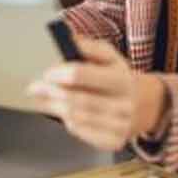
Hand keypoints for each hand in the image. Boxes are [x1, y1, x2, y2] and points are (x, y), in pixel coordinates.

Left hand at [26, 35, 167, 150]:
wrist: (142, 105)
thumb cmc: (117, 77)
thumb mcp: (109, 55)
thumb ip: (87, 46)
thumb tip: (66, 36)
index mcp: (121, 78)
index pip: (81, 75)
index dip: (59, 73)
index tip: (46, 73)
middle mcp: (123, 104)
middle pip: (76, 100)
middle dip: (50, 92)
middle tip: (34, 87)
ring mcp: (119, 126)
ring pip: (75, 118)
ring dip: (53, 106)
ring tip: (42, 98)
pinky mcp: (112, 142)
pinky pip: (80, 132)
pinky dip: (66, 121)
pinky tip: (62, 112)